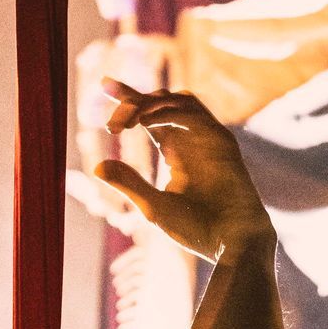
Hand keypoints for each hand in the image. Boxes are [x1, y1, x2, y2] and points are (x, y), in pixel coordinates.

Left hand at [93, 83, 272, 263]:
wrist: (230, 242)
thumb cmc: (196, 230)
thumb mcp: (153, 207)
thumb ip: (129, 184)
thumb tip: (97, 166)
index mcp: (175, 152)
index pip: (149, 116)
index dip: (128, 99)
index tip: (104, 86)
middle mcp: (191, 140)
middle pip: (161, 101)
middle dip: (133, 100)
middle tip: (113, 121)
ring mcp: (208, 137)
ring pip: (179, 99)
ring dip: (151, 103)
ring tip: (129, 119)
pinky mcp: (222, 141)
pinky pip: (195, 114)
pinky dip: (169, 111)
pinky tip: (147, 120)